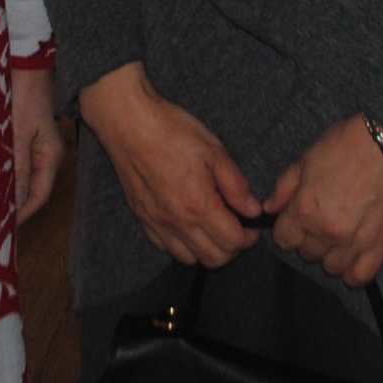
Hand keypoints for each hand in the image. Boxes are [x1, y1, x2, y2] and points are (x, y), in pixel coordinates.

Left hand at [10, 65, 63, 224]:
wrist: (23, 57)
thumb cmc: (23, 93)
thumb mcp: (18, 135)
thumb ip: (17, 169)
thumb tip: (13, 204)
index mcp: (51, 156)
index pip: (39, 197)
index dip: (21, 215)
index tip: (0, 229)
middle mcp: (46, 152)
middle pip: (30, 187)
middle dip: (11, 204)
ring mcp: (35, 141)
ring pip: (20, 173)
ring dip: (3, 186)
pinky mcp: (23, 130)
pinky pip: (13, 157)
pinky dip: (0, 168)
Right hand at [78, 62, 260, 267]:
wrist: (128, 123)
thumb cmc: (171, 132)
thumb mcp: (214, 151)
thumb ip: (236, 185)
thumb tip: (252, 209)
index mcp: (198, 205)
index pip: (233, 241)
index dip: (249, 237)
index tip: (253, 225)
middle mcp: (177, 222)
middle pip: (213, 259)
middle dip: (232, 248)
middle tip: (238, 228)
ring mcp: (157, 222)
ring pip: (189, 258)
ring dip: (207, 250)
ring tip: (213, 228)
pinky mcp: (143, 218)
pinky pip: (166, 247)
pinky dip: (183, 245)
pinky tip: (189, 225)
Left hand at [267, 116, 382, 287]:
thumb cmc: (347, 144)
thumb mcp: (307, 159)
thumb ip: (284, 187)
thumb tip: (269, 208)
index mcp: (304, 210)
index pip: (283, 240)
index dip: (288, 228)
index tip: (297, 218)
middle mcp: (326, 232)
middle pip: (307, 254)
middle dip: (309, 239)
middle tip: (322, 220)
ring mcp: (354, 242)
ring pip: (331, 268)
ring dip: (331, 254)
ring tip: (339, 235)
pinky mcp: (380, 246)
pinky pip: (360, 276)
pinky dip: (354, 271)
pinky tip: (354, 255)